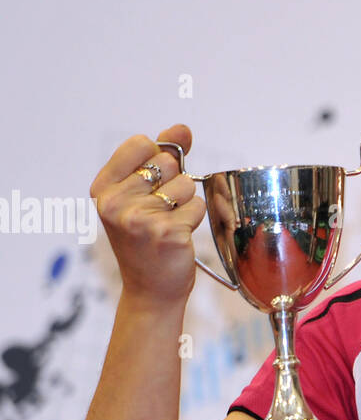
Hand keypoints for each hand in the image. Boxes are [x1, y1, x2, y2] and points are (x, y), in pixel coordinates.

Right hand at [90, 125, 205, 305]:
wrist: (150, 290)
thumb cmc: (146, 241)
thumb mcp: (140, 195)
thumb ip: (160, 156)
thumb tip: (182, 128)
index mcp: (103, 189)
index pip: (140, 143)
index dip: (156, 157)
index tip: (151, 182)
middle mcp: (116, 203)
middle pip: (167, 162)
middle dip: (172, 183)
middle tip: (159, 211)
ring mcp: (141, 218)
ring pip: (186, 184)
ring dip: (185, 202)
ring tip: (168, 224)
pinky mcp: (168, 232)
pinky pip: (197, 205)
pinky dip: (194, 219)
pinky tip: (178, 236)